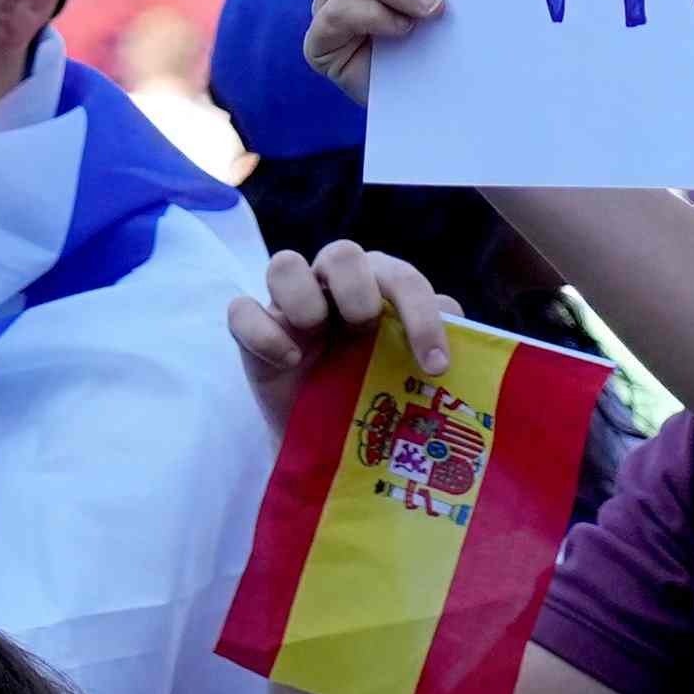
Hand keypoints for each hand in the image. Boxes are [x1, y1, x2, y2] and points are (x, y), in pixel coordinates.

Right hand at [237, 234, 435, 404]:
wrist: (330, 442)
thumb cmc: (375, 392)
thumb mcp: (412, 371)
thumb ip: (439, 338)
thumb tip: (453, 314)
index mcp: (376, 287)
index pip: (401, 278)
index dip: (421, 313)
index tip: (435, 364)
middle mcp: (331, 286)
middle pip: (341, 251)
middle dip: (357, 289)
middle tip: (364, 330)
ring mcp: (288, 306)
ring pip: (284, 263)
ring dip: (304, 297)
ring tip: (317, 334)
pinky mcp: (251, 332)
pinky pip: (241, 311)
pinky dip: (263, 332)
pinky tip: (289, 360)